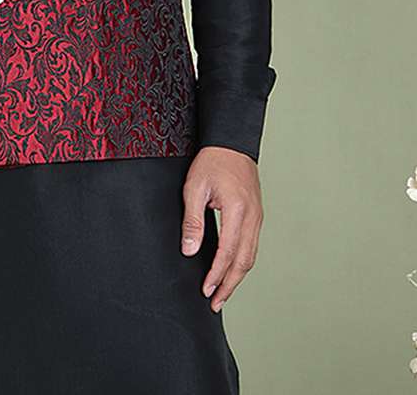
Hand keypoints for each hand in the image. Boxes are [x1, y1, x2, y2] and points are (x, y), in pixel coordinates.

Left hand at [180, 146, 263, 311]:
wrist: (231, 143)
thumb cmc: (212, 162)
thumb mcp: (194, 187)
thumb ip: (192, 221)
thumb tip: (189, 250)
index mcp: (238, 211)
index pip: (227, 252)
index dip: (216, 275)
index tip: (206, 291)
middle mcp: (253, 218)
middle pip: (244, 262)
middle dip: (229, 285)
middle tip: (215, 303)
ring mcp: (258, 218)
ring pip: (250, 257)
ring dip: (236, 277)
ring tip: (222, 293)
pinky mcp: (257, 216)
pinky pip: (252, 246)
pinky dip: (242, 263)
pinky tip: (231, 270)